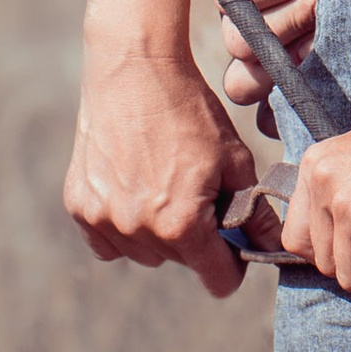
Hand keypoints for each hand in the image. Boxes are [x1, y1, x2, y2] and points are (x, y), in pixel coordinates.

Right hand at [65, 44, 258, 298]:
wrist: (134, 71)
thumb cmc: (190, 111)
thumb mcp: (235, 159)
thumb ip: (254, 211)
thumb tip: (272, 245)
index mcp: (181, 225)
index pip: (217, 280)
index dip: (233, 266)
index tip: (235, 246)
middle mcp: (137, 230)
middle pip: (180, 262)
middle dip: (196, 240)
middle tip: (198, 195)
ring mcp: (102, 220)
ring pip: (143, 253)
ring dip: (157, 234)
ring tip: (164, 186)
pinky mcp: (79, 206)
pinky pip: (107, 241)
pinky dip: (121, 227)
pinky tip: (134, 191)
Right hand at [213, 0, 315, 124]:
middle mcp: (240, 13)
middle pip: (239, 45)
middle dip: (287, 23)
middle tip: (324, 0)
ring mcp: (264, 44)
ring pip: (247, 84)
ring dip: (286, 69)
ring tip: (325, 41)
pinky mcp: (291, 67)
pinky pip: (273, 111)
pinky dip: (291, 109)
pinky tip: (326, 94)